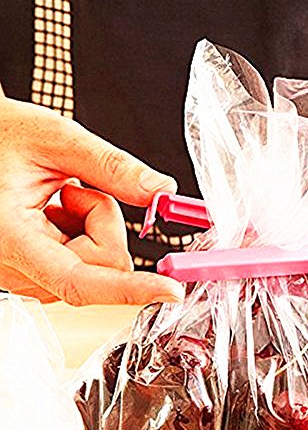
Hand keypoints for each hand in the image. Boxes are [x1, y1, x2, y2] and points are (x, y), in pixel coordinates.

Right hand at [0, 92, 184, 304]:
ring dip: (94, 227)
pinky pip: (85, 262)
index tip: (169, 290)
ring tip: (58, 198)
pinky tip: (57, 210)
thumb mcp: (55, 139)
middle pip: (102, 266)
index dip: (129, 290)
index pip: (79, 282)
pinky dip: (85, 233)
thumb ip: (112, 167)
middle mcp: (13, 267)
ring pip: (98, 265)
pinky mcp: (35, 272)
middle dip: (105, 223)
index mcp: (11, 238)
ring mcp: (24, 273)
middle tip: (74, 190)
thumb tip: (158, 190)